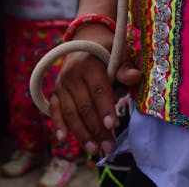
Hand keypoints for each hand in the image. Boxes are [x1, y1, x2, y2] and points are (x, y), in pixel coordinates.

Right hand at [50, 25, 140, 154]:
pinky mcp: (55, 92)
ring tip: (94, 150)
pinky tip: (63, 140)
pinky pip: (55, 111)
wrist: (86, 39)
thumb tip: (134, 77)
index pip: (98, 89)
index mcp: (89, 62)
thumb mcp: (119, 51)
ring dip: (82, 133)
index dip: (105, 107)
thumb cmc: (107, 48)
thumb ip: (125, 66)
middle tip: (109, 146)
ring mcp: (61, 84)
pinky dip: (58, 125)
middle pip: (84, 106)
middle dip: (97, 128)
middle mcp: (72, 74)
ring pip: (70, 112)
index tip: (112, 125)